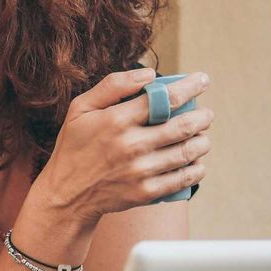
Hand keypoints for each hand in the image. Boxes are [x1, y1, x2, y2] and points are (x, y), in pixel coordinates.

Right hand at [38, 69, 212, 222]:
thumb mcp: (80, 109)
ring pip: (188, 152)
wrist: (65, 196)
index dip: (191, 87)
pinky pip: (183, 178)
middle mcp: (131, 145)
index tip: (203, 80)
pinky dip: (196, 169)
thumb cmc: (74, 147)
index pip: (166, 99)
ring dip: (202, 142)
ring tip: (201, 137)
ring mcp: (140, 171)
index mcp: (116, 120)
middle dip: (202, 116)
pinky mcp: (145, 192)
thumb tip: (149, 75)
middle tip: (205, 114)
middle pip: (184, 126)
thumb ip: (113, 86)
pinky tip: (195, 162)